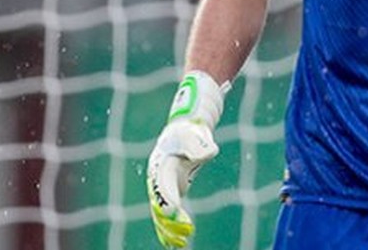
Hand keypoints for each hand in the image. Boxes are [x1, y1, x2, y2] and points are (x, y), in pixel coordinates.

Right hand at [146, 72, 228, 247]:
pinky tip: (177, 243)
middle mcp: (158, 178)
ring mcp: (162, 186)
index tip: (177, 213)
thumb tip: (210, 153)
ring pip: (160, 214)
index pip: (163, 187)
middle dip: (169, 222)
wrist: (184, 129)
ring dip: (169, 230)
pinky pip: (167, 214)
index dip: (169, 201)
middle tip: (185, 233)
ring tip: (180, 244)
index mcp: (162, 165)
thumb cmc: (190, 132)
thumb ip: (201, 145)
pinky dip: (170, 228)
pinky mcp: (171, 191)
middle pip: (159, 205)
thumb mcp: (195, 135)